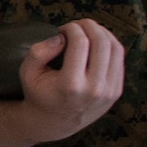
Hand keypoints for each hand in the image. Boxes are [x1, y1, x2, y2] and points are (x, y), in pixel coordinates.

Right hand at [17, 19, 124, 142]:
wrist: (55, 122)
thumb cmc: (39, 94)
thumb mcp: (27, 73)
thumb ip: (39, 51)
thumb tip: (61, 37)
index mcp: (70, 85)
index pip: (80, 43)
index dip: (72, 28)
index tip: (62, 29)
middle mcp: (94, 89)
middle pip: (101, 43)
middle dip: (89, 26)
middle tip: (77, 25)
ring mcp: (109, 91)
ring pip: (115, 49)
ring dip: (102, 32)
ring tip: (87, 31)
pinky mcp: (116, 91)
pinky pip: (119, 59)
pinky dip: (110, 45)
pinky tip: (96, 42)